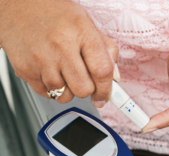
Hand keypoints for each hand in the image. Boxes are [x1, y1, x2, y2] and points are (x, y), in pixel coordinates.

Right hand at [0, 0, 119, 106]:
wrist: (17, 6)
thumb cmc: (54, 14)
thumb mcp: (86, 23)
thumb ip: (105, 50)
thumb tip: (114, 77)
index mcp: (81, 31)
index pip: (102, 70)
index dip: (107, 89)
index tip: (105, 96)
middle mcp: (61, 46)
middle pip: (84, 89)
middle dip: (88, 90)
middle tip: (84, 79)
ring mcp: (41, 59)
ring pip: (64, 96)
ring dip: (69, 90)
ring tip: (64, 71)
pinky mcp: (25, 70)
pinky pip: (47, 94)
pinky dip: (53, 88)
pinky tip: (51, 71)